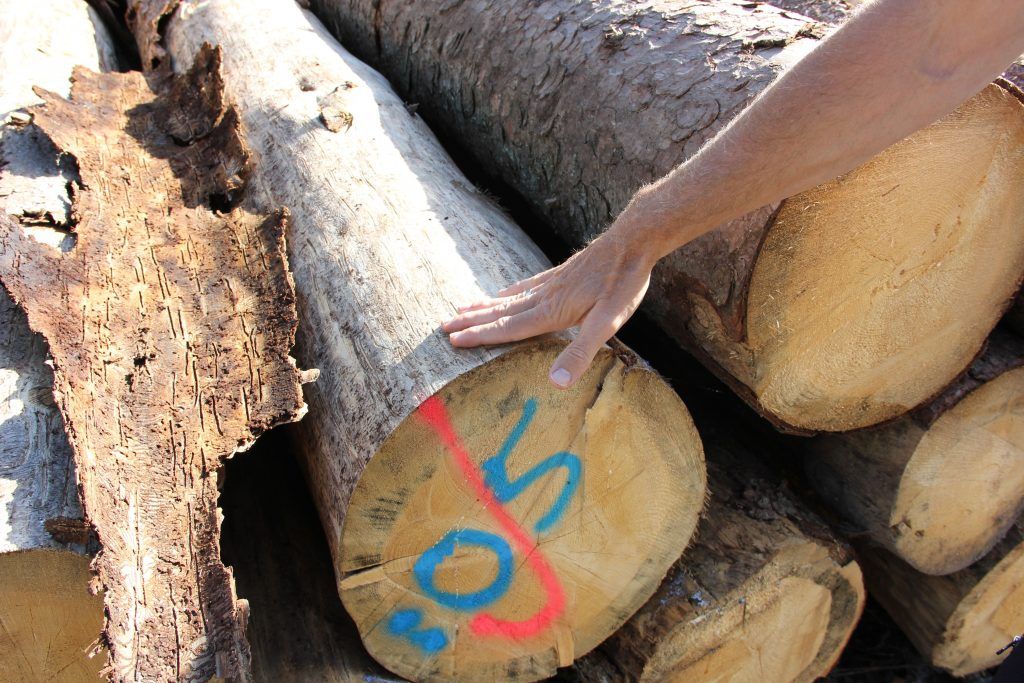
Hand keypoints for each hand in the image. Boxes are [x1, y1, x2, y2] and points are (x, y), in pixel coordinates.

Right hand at [442, 227, 656, 388]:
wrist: (634, 240)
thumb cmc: (623, 283)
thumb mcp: (608, 323)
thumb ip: (580, 353)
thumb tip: (556, 384)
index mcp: (552, 312)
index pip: (509, 328)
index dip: (481, 336)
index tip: (453, 340)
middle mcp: (546, 297)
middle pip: (502, 312)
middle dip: (473, 321)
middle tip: (443, 326)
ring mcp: (553, 283)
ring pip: (510, 298)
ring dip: (485, 306)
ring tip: (462, 307)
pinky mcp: (563, 273)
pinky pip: (527, 285)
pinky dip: (510, 290)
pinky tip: (504, 290)